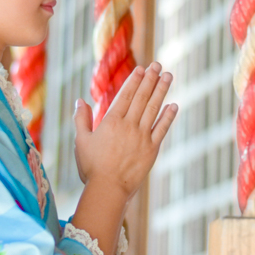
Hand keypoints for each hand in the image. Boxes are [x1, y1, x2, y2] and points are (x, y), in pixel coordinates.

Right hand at [73, 62, 178, 200]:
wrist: (108, 189)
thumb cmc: (91, 167)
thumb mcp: (81, 141)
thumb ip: (81, 119)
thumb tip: (80, 101)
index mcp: (111, 121)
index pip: (126, 95)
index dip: (135, 80)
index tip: (142, 68)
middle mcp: (129, 125)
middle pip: (142, 97)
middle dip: (151, 79)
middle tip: (158, 65)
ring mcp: (142, 137)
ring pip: (154, 109)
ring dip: (162, 91)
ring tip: (168, 76)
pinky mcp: (152, 149)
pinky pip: (162, 129)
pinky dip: (169, 116)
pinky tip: (174, 105)